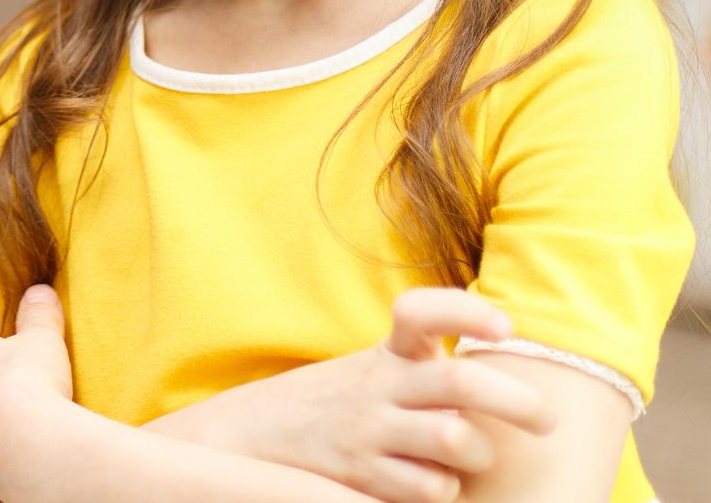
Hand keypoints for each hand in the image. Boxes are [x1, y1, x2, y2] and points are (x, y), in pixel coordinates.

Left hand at [0, 285, 74, 487]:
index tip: (34, 370)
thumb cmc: (33, 381)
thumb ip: (39, 313)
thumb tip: (40, 289)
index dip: (14, 360)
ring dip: (3, 421)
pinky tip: (26, 447)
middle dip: (4, 391)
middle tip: (36, 397)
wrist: (30, 442)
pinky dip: (4, 448)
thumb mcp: (43, 337)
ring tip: (35, 424)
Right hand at [154, 288, 556, 502]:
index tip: (504, 327)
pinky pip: (431, 490)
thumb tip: (513, 380)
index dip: (467, 313)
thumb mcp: (374, 372)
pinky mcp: (361, 479)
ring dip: (477, 456)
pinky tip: (429, 485)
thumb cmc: (336, 407)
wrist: (249, 440)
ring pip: (456, 443)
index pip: (422, 312)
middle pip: (462, 384)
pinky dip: (441, 491)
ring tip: (474, 459)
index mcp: (387, 354)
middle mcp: (379, 388)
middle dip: (518, 402)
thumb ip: (426, 368)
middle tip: (546, 420)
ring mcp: (368, 434)